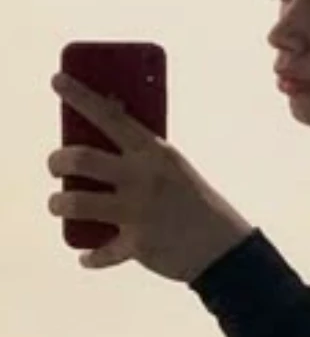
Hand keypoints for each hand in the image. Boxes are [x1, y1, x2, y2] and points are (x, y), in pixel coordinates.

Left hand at [47, 72, 253, 281]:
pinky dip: (91, 257)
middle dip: (57, 161)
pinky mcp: (137, 245)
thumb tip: (95, 144)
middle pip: (81, 159)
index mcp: (154, 152)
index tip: (57, 80)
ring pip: (76, 203)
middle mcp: (142, 178)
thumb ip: (140, 157)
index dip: (80, 95)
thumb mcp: (173, 169)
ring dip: (59, 203)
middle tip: (56, 165)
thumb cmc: (195, 202)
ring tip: (58, 204)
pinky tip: (85, 256)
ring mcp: (138, 212)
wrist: (224, 248)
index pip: (110, 115)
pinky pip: (101, 251)